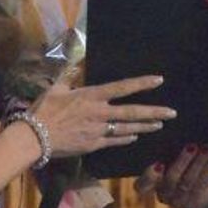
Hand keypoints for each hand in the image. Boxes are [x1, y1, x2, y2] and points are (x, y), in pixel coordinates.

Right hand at [32, 75, 173, 157]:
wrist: (35, 137)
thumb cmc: (43, 110)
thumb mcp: (56, 88)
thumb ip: (70, 76)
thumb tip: (76, 62)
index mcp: (91, 96)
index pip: (122, 87)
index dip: (142, 83)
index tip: (159, 80)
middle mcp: (99, 113)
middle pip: (132, 112)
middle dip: (154, 112)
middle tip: (172, 112)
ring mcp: (98, 131)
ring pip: (127, 128)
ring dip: (145, 127)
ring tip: (160, 125)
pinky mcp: (93, 145)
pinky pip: (114, 140)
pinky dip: (126, 138)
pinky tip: (135, 136)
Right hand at [135, 144, 207, 207]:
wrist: (195, 191)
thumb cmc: (175, 166)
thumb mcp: (167, 162)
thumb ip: (166, 154)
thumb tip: (176, 134)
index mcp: (149, 184)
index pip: (142, 185)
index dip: (149, 176)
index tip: (159, 163)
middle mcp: (162, 194)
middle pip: (171, 180)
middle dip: (182, 162)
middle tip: (191, 146)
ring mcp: (178, 201)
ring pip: (188, 182)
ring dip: (198, 163)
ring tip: (206, 148)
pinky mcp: (194, 203)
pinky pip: (201, 185)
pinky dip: (207, 169)